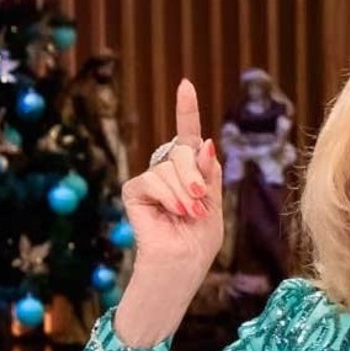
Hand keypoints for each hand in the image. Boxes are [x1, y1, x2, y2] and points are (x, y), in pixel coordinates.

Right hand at [122, 79, 223, 290]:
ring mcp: (150, 180)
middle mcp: (168, 171)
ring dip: (186, 192)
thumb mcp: (214, 202)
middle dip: (196, 175)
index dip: (186, 110)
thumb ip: (208, 172)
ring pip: (170, 165)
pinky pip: (153, 179)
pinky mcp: (134, 192)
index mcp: (190, 172)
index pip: (188, 135)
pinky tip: (174, 212)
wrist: (182, 265)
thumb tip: (205, 141)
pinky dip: (169, 196)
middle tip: (200, 203)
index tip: (185, 85)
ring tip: (188, 214)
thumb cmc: (199, 241)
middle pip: (183, 149)